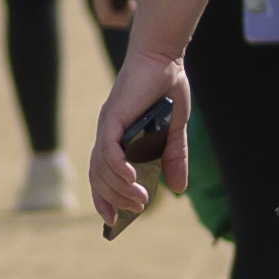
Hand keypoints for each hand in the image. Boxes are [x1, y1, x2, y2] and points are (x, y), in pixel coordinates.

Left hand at [86, 48, 188, 232]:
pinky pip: (109, 149)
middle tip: (134, 211)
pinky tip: (132, 180)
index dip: (104, 198)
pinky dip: (117, 168)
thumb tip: (179, 189)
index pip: (102, 174)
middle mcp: (107, 133)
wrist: (164, 58)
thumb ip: (174, 158)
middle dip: (113, 198)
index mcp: (117, 137)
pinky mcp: (114, 117)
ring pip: (102, 167)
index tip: (113, 221)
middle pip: (99, 176)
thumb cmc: (167, 89)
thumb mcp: (176, 131)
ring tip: (139, 202)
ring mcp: (108, 125)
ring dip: (119, 188)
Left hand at [88, 0, 141, 35]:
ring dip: (123, 18)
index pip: (110, 10)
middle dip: (124, 18)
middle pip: (108, 18)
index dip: (124, 13)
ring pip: (107, 19)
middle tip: (135, 6)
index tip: (136, 4)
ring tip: (134, 7)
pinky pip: (107, 16)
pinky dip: (121, 16)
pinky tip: (132, 7)